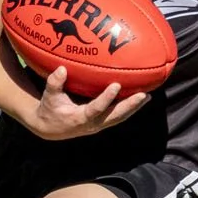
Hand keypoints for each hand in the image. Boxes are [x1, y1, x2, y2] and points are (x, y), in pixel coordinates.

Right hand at [24, 66, 148, 140]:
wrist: (51, 129)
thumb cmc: (50, 109)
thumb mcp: (49, 97)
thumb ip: (54, 83)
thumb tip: (62, 69)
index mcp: (80, 118)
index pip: (96, 108)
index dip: (106, 98)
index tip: (116, 85)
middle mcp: (93, 123)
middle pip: (115, 116)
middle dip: (130, 106)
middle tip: (144, 95)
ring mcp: (99, 124)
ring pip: (120, 117)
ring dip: (134, 108)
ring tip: (147, 96)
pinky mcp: (102, 122)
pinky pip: (118, 115)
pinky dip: (129, 108)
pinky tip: (140, 98)